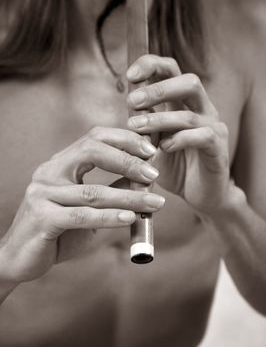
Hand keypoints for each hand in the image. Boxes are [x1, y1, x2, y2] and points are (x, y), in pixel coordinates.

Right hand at [0, 127, 163, 283]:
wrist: (21, 257)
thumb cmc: (58, 230)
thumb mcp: (88, 207)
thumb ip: (112, 191)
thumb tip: (143, 181)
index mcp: (60, 164)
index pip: (94, 138)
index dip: (124, 140)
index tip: (151, 151)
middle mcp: (50, 172)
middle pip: (91, 151)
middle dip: (127, 160)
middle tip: (154, 173)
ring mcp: (43, 193)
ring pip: (93, 191)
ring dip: (129, 197)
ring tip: (155, 203)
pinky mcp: (42, 217)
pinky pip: (82, 216)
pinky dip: (110, 217)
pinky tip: (130, 218)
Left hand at [127, 55, 229, 215]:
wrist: (201, 194)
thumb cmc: (175, 167)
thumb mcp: (153, 143)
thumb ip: (145, 124)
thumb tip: (130, 105)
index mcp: (185, 104)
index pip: (173, 71)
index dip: (152, 66)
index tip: (130, 76)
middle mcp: (202, 111)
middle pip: (189, 82)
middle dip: (157, 89)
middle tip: (132, 102)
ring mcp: (213, 128)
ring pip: (189, 113)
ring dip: (158, 119)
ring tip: (136, 127)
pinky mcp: (218, 149)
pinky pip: (203, 136)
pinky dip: (179, 139)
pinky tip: (163, 148)